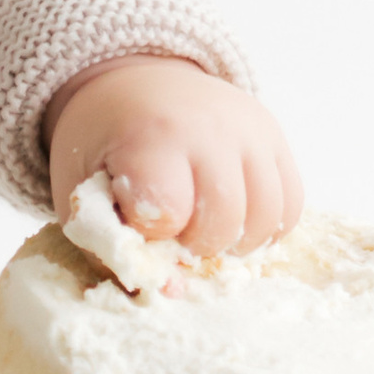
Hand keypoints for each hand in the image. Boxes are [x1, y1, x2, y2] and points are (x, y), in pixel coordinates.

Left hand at [44, 58, 300, 262]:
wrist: (137, 82)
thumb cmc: (105, 141)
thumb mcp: (82, 186)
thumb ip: (110, 244)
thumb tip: (172, 291)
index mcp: (152, 134)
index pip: (167, 212)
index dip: (151, 232)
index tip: (136, 218)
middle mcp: (211, 127)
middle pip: (224, 220)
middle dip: (196, 245)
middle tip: (172, 231)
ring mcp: (251, 131)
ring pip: (268, 217)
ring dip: (235, 243)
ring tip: (202, 229)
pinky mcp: (276, 138)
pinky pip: (291, 204)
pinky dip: (265, 228)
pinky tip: (231, 222)